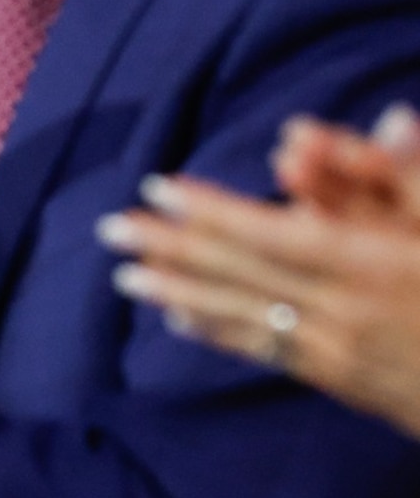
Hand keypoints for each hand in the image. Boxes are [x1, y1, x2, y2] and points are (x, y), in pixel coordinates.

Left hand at [106, 105, 419, 438]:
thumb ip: (411, 178)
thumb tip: (392, 117)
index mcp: (372, 266)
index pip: (271, 233)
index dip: (210, 210)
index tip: (156, 187)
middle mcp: (343, 311)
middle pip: (238, 274)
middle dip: (170, 250)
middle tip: (108, 229)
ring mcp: (338, 352)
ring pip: (241, 316)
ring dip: (177, 293)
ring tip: (124, 275)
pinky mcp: (341, 380)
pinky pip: (265, 351)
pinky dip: (218, 332)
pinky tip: (179, 319)